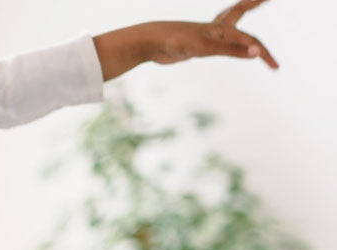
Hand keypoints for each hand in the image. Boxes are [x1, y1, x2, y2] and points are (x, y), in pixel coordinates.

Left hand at [95, 0, 277, 81]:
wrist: (150, 42)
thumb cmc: (176, 42)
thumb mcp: (206, 48)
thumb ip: (232, 51)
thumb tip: (257, 53)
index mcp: (222, 28)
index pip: (250, 41)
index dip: (264, 54)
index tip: (276, 67)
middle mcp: (215, 28)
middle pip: (240, 11)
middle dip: (253, 3)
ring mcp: (204, 35)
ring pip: (227, 23)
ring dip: (239, 14)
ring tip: (247, 6)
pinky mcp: (194, 43)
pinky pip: (214, 39)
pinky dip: (221, 37)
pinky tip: (217, 40)